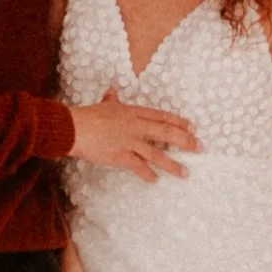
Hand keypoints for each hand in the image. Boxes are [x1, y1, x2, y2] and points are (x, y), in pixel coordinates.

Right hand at [69, 88, 198, 182]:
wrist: (73, 127)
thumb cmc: (86, 116)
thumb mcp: (102, 105)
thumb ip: (111, 99)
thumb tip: (112, 91)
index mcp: (132, 112)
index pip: (161, 116)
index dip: (178, 122)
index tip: (191, 127)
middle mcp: (135, 126)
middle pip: (166, 132)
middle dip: (185, 140)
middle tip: (199, 147)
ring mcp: (129, 141)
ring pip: (157, 153)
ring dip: (172, 164)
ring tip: (185, 173)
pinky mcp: (121, 156)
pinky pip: (139, 166)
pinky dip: (148, 174)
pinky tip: (155, 180)